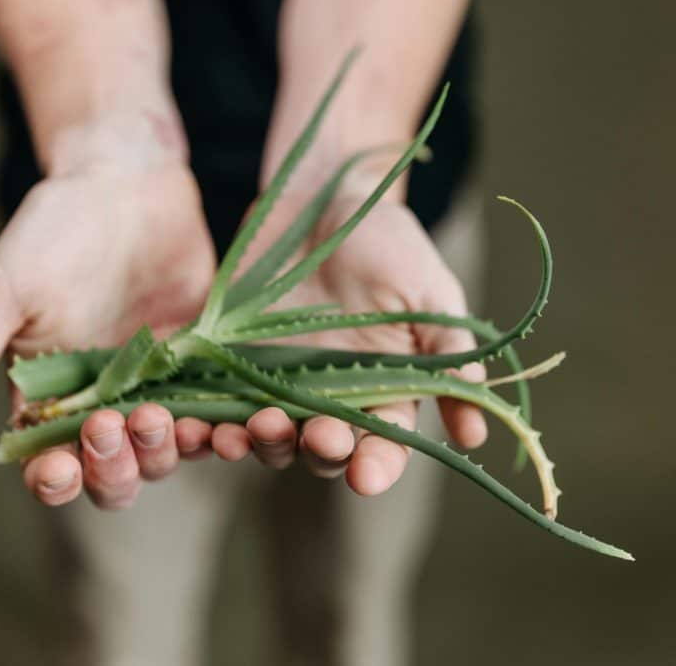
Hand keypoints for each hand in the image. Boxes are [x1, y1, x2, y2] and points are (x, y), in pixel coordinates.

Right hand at [0, 121, 216, 508]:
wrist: (125, 179)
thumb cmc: (51, 231)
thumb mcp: (0, 293)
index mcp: (48, 398)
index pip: (50, 466)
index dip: (56, 480)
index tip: (62, 466)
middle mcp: (103, 403)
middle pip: (114, 474)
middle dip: (116, 466)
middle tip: (116, 423)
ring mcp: (157, 386)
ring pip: (167, 453)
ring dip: (169, 452)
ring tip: (171, 420)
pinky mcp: (204, 364)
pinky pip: (218, 413)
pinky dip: (226, 429)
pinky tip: (236, 424)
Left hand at [204, 176, 486, 494]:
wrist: (321, 197)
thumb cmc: (386, 242)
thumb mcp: (428, 292)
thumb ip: (447, 355)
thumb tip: (476, 434)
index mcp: (382, 389)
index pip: (383, 445)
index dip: (377, 467)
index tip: (367, 477)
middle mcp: (329, 397)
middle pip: (323, 450)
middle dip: (320, 451)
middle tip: (317, 435)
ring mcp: (277, 382)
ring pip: (268, 436)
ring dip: (261, 443)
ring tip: (251, 431)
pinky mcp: (232, 362)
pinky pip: (217, 405)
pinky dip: (207, 423)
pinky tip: (198, 424)